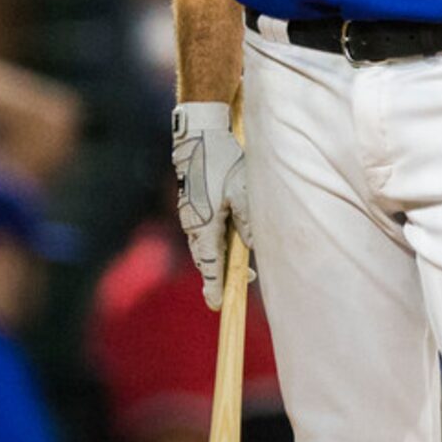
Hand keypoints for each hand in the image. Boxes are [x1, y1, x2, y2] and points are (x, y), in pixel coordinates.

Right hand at [173, 101, 250, 309]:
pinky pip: (202, 233)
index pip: (210, 266)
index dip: (215, 287)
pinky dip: (214, 242)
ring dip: (219, 257)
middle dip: (221, 275)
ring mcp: (189, 215)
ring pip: (204, 246)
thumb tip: (251, 247)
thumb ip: (248, 222)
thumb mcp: (242, 192)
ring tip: (241, 268)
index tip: (217, 305)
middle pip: (206, 259)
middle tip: (242, 285)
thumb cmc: (223, 162)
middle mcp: (193, 224)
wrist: (199, 136)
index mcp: (204, 226)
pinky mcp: (191, 206)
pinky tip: (227, 238)